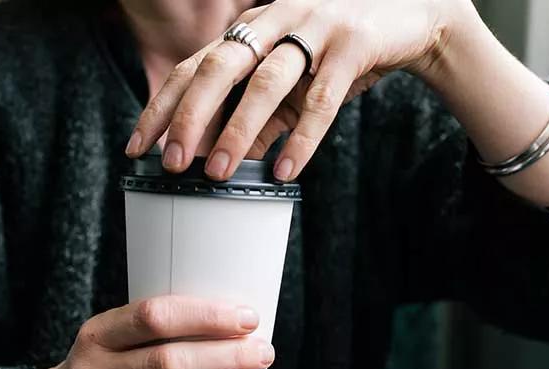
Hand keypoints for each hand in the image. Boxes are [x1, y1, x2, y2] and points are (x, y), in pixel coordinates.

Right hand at [0, 295, 274, 368]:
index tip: (247, 318)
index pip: (154, 317)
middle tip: (264, 353)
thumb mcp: (105, 337)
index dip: (207, 316)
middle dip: (229, 358)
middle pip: (171, 366)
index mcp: (95, 337)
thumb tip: (232, 323)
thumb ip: (151, 330)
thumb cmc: (95, 368)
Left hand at [125, 0, 472, 180]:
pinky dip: (301, 138)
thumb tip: (221, 157)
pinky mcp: (353, 44)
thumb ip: (257, 114)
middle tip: (170, 162)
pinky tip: (282, 170)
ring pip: (266, 81)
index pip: (193, 66)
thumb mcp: (289, 80)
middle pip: (219, 66)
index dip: (162, 106)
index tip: (138, 146)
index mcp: (251, 28)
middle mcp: (275, 20)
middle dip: (189, 116)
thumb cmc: (337, 50)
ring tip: (218, 172)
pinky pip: (322, 98)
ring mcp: (314, 28)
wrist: (410, 16)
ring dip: (238, 129)